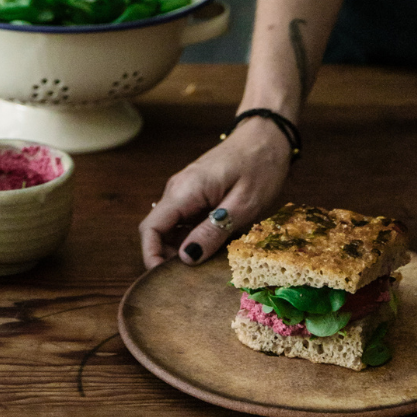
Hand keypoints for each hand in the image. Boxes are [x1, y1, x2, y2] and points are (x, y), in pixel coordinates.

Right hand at [136, 120, 293, 267]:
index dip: (151, 255)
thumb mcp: (244, 205)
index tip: (164, 280)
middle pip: (158, 230)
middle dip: (168, 256)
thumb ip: (213, 231)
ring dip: (183, 248)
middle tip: (193, 278)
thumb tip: (186, 258)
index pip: (150, 228)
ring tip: (207, 264)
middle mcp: (178, 191)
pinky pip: (186, 220)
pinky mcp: (196, 193)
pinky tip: (215, 245)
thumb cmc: (260, 166)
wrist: (266, 136)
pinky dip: (194, 236)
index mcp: (184, 192)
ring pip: (172, 227)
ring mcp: (186, 191)